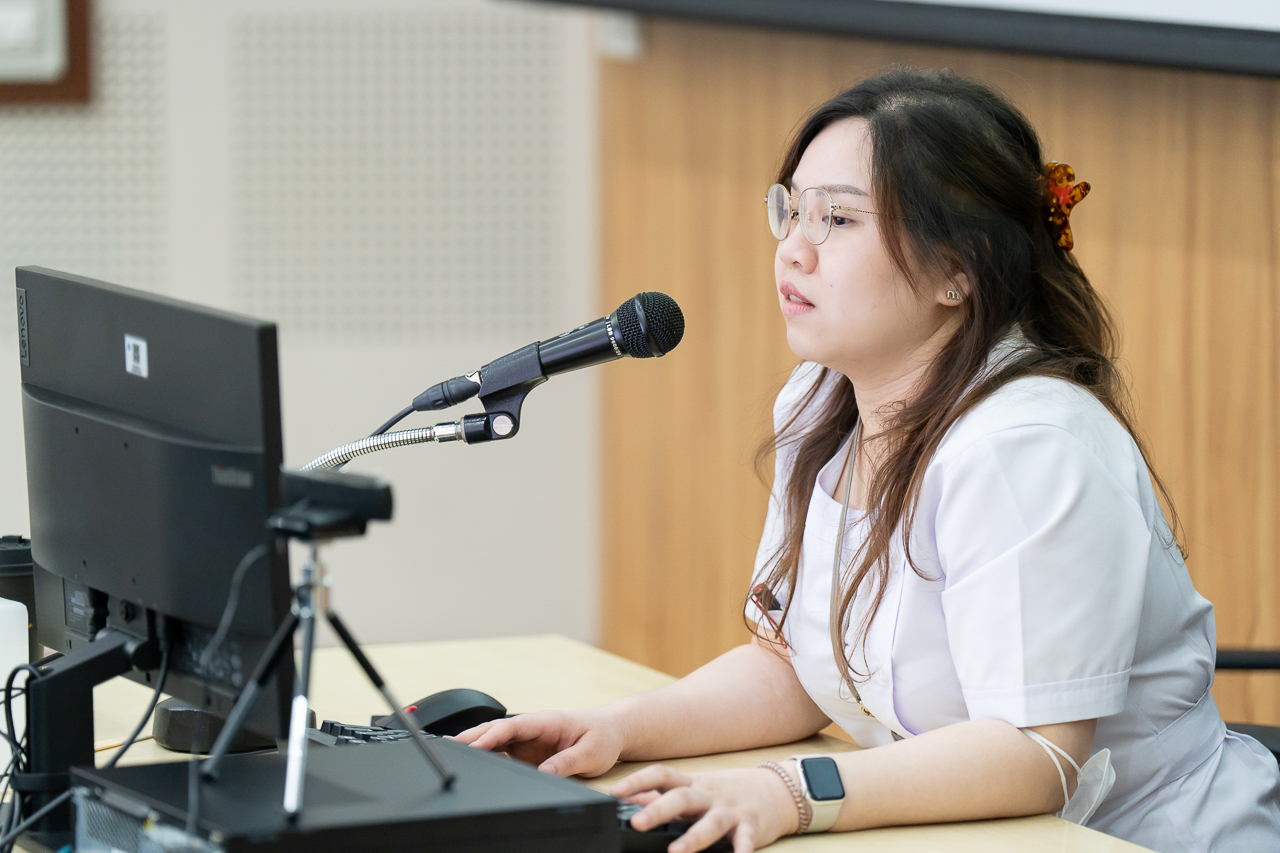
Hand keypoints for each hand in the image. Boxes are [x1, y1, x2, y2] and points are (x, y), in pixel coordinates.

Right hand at [453, 709, 625, 777]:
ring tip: (454, 753)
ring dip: (477, 746)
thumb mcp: (590, 753)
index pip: (513, 725)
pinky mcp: (530, 750)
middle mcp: (535, 728)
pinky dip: (489, 756)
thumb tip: (542, 774)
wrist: (611, 733)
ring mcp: (530, 739)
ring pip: (498, 740)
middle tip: (448, 746)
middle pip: (498, 730)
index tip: (473, 743)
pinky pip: (506, 752)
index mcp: (547, 721)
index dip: (491, 734)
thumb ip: (565, 763)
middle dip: (473, 736)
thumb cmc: (603, 737)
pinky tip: (477, 764)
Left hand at [609, 764, 800, 852]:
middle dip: (658, 810)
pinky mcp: (751, 826)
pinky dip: (740, 851)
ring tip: (676, 852)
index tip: (615, 791)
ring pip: (711, 822)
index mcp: (693, 784)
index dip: (638, 780)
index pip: (662, 775)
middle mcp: (709, 795)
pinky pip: (744, 840)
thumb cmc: (728, 792)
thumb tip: (631, 796)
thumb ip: (665, 794)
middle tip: (635, 822)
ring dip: (694, 838)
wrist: (776, 791)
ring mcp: (730, 810)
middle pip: (681, 797)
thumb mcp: (696, 788)